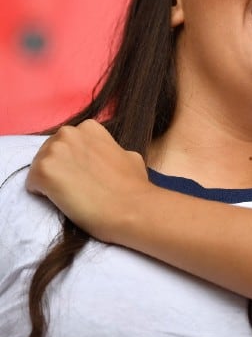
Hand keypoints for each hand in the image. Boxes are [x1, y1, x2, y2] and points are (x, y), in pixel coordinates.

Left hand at [26, 119, 151, 242]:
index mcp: (89, 128)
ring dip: (51, 182)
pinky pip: (33, 184)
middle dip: (60, 168)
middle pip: (50, 152)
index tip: (86, 174)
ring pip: (39, 167)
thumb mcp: (128, 156)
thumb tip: (107, 156)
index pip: (67, 142)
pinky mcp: (43, 171)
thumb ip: (110, 150)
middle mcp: (69, 133)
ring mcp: (54, 151)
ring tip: (72, 195)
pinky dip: (43, 194)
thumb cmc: (134, 186)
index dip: (75, 160)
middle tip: (78, 186)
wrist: (132, 208)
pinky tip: (64, 200)